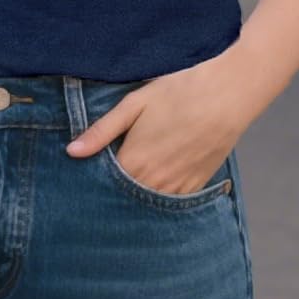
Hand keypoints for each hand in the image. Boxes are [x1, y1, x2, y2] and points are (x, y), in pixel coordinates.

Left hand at [63, 49, 248, 194]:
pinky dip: (158, 200)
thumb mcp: (135, 104)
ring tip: (128, 184)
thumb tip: (71, 151)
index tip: (82, 180)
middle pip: (123, 201)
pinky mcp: (196, 187)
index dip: (91, 183)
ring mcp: (177, 188)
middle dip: (111, 195)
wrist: (227, 94)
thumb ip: (102, 131)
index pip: (102, 186)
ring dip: (135, 200)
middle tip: (99, 186)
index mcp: (134, 161)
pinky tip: (153, 185)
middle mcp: (154, 182)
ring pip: (147, 206)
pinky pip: (170, 204)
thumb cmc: (178, 92)